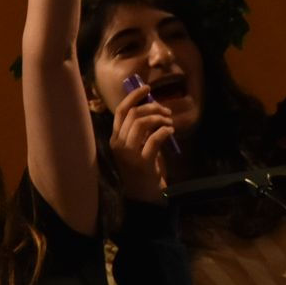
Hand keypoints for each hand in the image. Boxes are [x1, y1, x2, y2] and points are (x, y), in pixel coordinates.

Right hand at [107, 81, 173, 203]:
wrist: (143, 197)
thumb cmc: (143, 170)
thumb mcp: (138, 147)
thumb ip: (141, 131)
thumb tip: (152, 108)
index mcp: (115, 139)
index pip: (120, 111)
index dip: (133, 96)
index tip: (147, 88)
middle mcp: (118, 144)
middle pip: (133, 114)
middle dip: (152, 107)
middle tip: (166, 111)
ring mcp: (128, 154)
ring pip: (141, 123)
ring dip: (159, 118)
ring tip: (169, 122)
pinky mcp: (142, 163)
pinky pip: (154, 139)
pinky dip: (164, 131)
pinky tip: (170, 131)